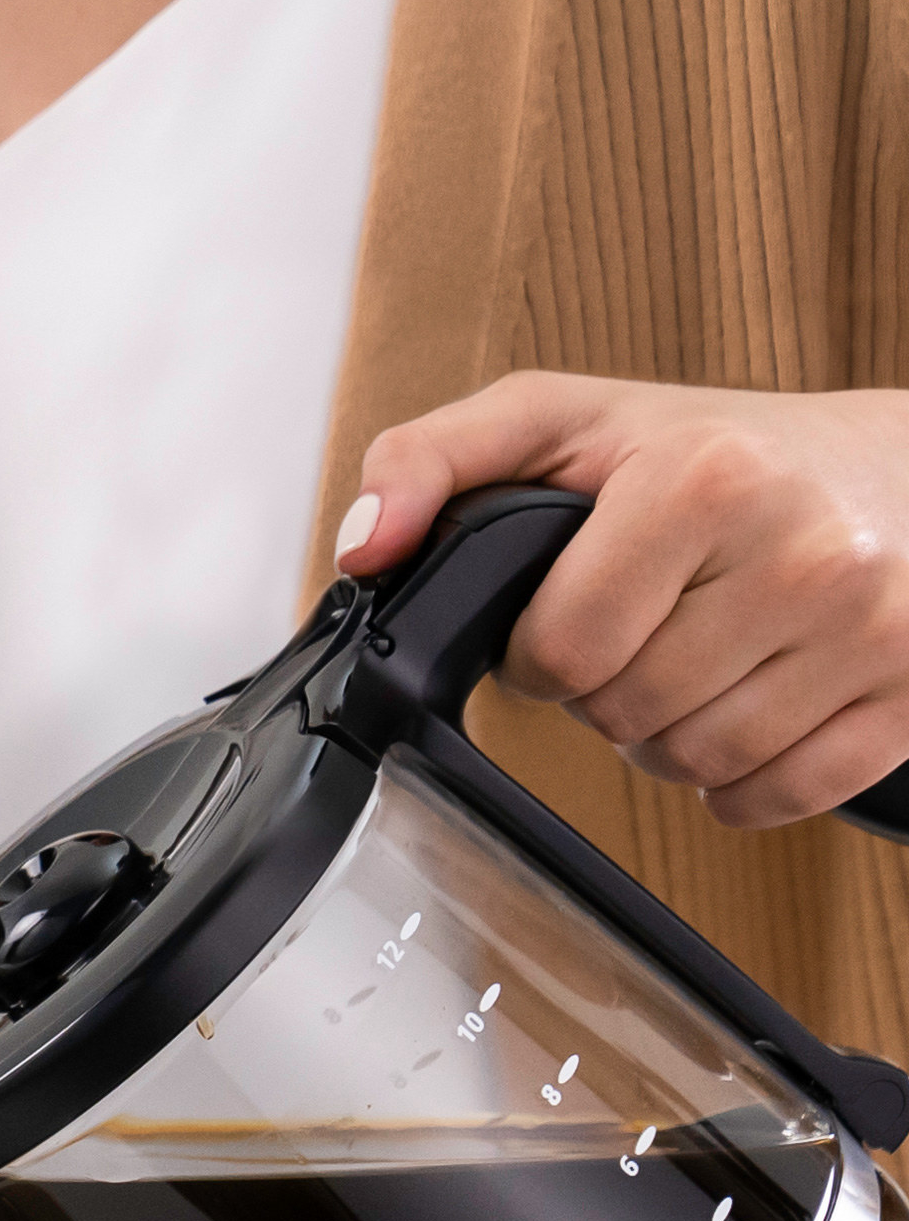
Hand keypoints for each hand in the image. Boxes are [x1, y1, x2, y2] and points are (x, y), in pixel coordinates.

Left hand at [332, 374, 908, 827]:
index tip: (572, 607)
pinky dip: (744, 777)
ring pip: (695, 764)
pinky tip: (755, 702)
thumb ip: (433, 458)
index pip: (561, 651)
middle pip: (624, 715)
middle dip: (611, 686)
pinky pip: (775, 799)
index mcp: (708, 478)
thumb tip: (362, 548)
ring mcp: (871, 630)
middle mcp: (805, 553)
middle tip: (650, 624)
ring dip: (672, 733)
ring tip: (703, 654)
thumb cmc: (728, 451)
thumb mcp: (567, 421)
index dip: (543, 647)